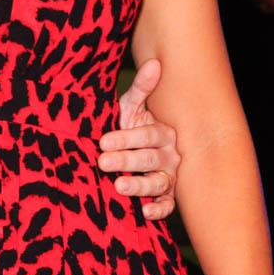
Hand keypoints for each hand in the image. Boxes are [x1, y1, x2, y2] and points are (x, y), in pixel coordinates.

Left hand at [99, 59, 179, 220]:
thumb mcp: (132, 107)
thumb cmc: (131, 126)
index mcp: (163, 132)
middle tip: (102, 161)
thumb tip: (155, 62)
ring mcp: (169, 177)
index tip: (104, 141)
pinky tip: (145, 212)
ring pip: (159, 183)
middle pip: (150, 159)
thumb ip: (142, 88)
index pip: (148, 134)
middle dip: (126, 159)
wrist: (130, 151)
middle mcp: (170, 155)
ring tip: (119, 185)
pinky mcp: (166, 197)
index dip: (127, 138)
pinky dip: (159, 210)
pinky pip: (168, 206)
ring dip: (140, 186)